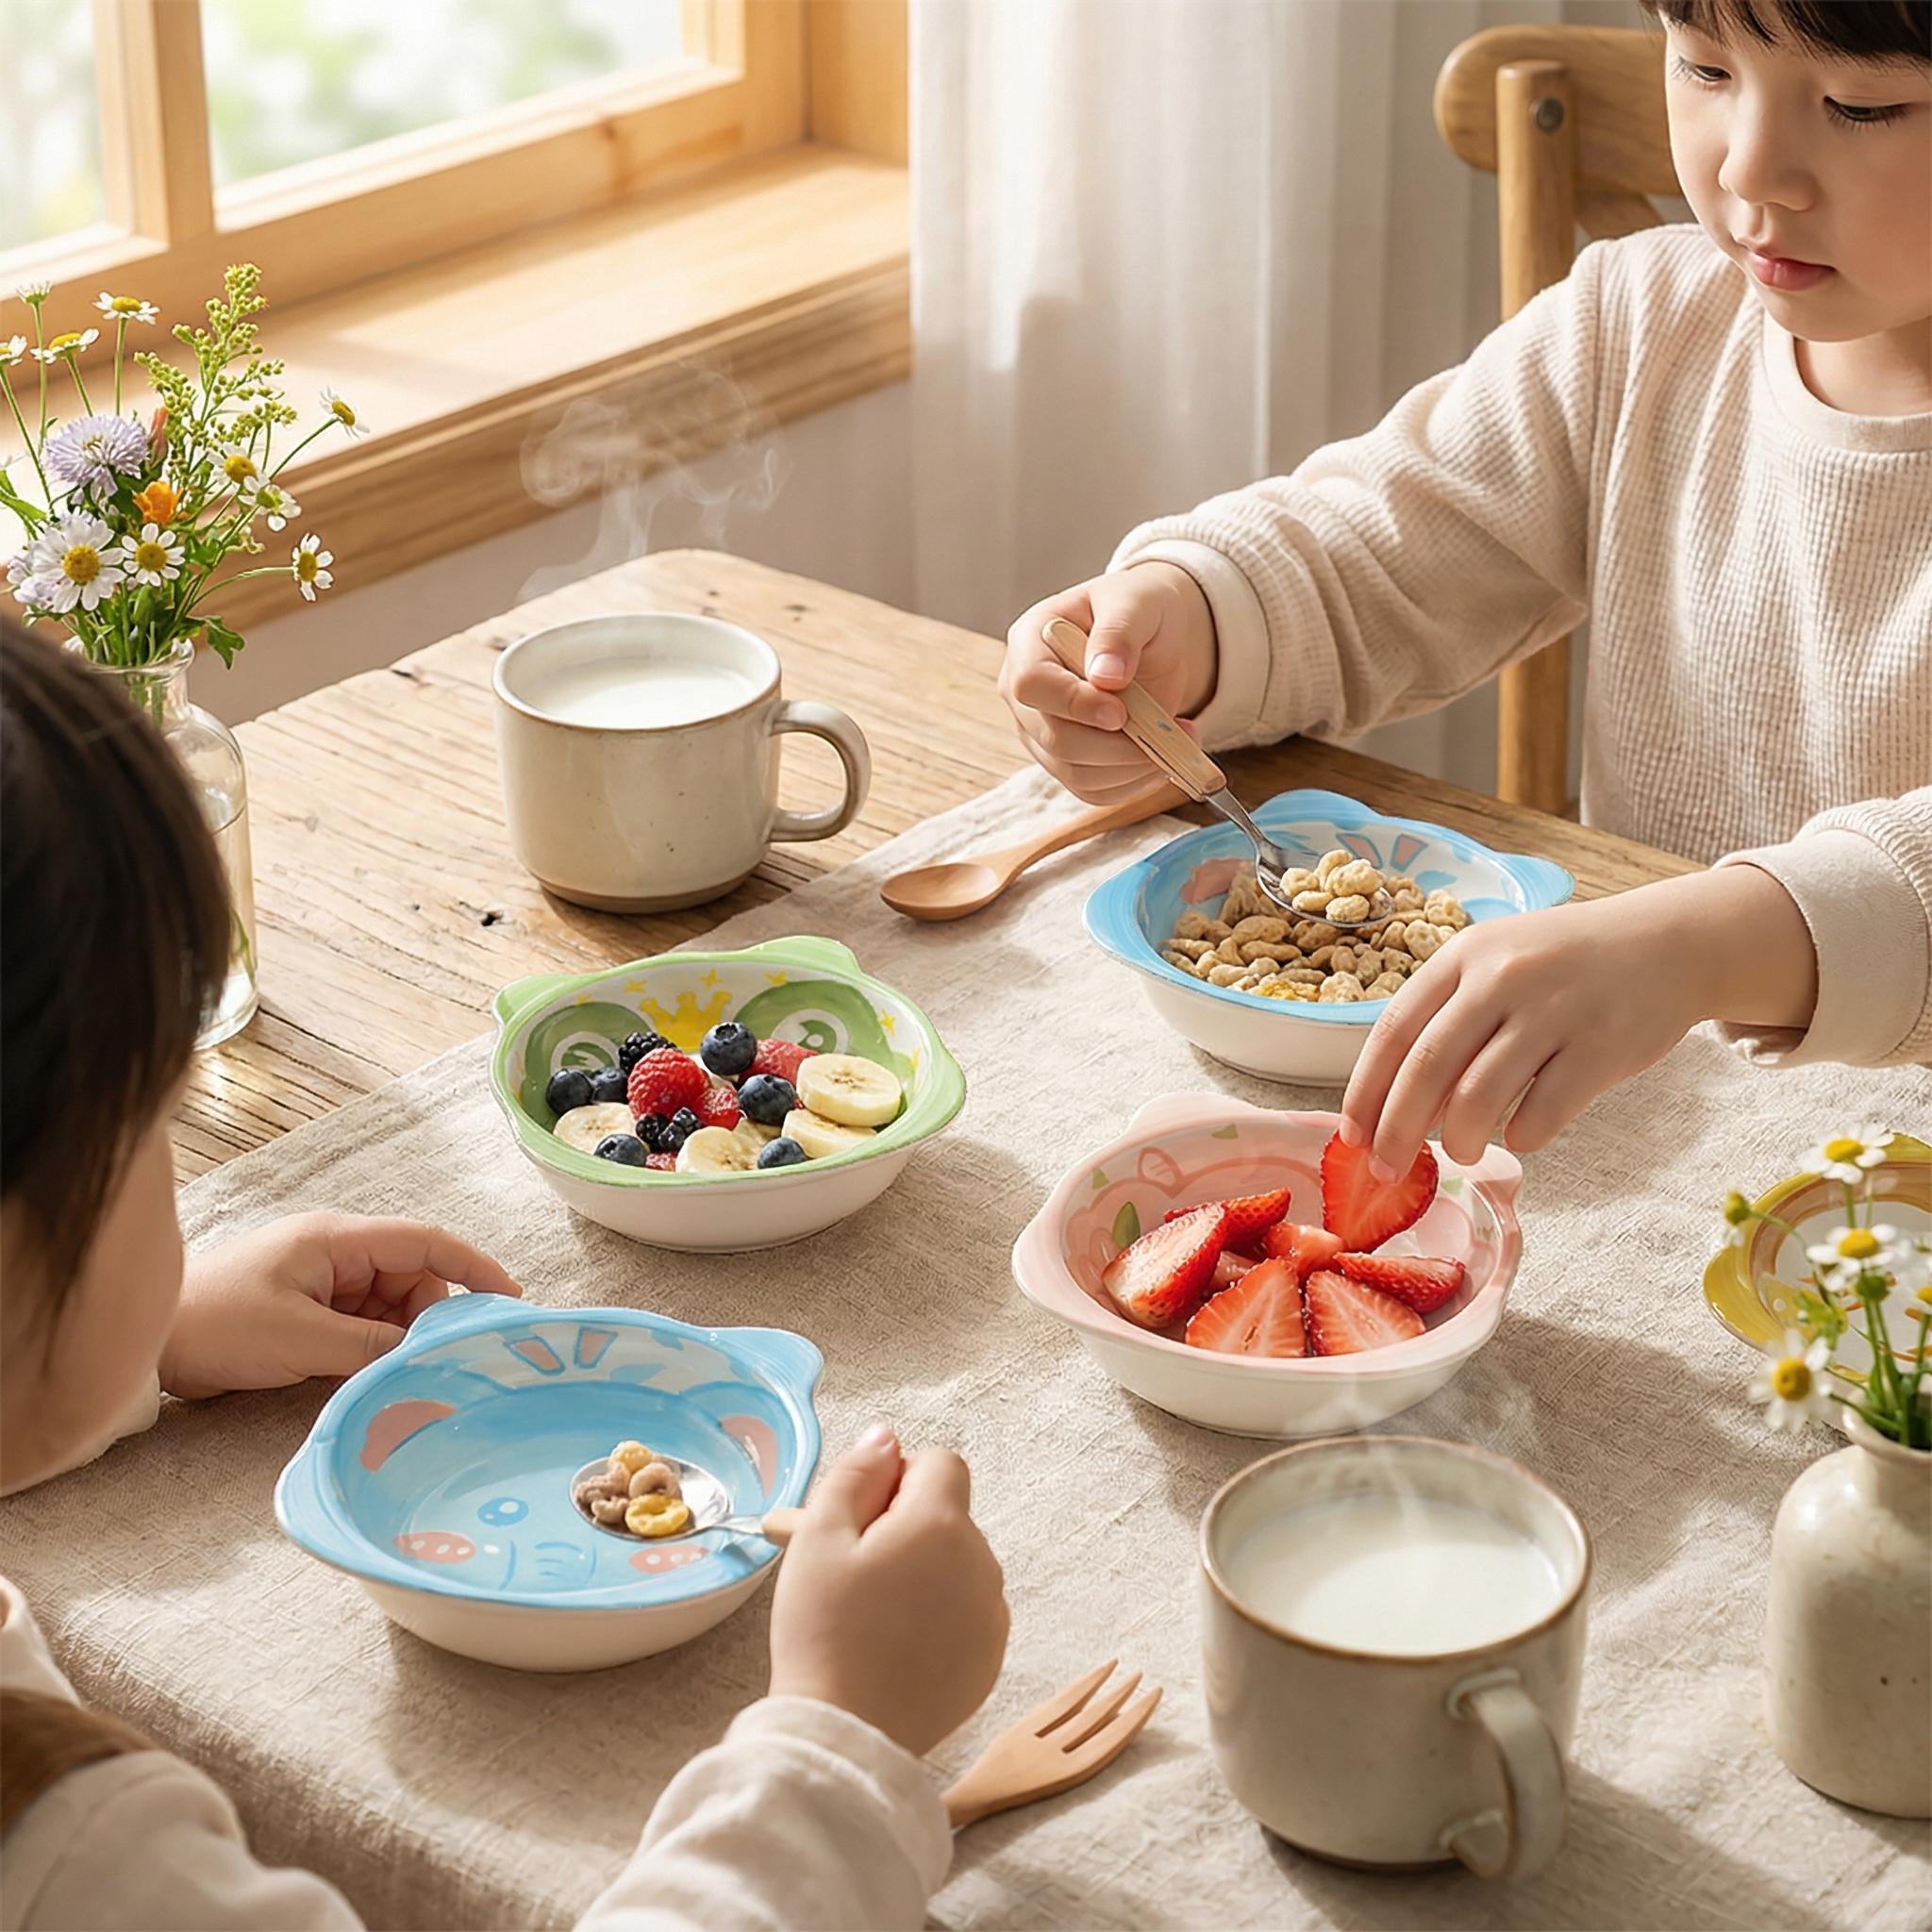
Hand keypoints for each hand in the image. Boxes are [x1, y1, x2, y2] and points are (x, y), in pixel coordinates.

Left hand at [158, 1212, 522, 1400]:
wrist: (145, 1345)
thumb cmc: (215, 1326)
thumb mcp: (299, 1340)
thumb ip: (371, 1347)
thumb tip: (429, 1359)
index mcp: (336, 1240)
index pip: (425, 1242)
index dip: (474, 1266)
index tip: (510, 1299)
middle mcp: (335, 1253)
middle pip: (413, 1278)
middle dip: (432, 1317)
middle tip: (440, 1362)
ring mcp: (321, 1281)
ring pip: (391, 1305)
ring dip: (400, 1337)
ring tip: (398, 1374)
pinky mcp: (307, 1310)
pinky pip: (363, 1323)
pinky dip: (376, 1347)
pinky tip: (374, 1374)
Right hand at [768, 1425, 1008, 1756]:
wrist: (844, 1733)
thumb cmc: (822, 1631)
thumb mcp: (819, 1536)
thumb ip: (856, 1473)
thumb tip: (888, 1437)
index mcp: (941, 1524)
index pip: (940, 1463)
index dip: (896, 1481)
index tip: (863, 1522)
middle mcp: (981, 1562)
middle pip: (948, 1515)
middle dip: (906, 1528)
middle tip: (854, 1573)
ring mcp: (992, 1614)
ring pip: (957, 1563)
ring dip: (923, 1571)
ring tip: (872, 1615)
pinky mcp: (991, 1658)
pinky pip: (967, 1610)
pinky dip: (938, 1616)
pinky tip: (896, 1647)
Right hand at [1001, 562, 1217, 802]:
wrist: (1150, 637)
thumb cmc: (1136, 610)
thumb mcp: (1135, 602)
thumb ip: (1119, 631)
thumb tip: (1106, 675)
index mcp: (1029, 642)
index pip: (1032, 685)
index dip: (1075, 704)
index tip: (1121, 712)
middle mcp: (1025, 694)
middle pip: (1054, 738)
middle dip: (1115, 746)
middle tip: (1169, 732)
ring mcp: (1041, 732)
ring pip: (1075, 772)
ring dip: (1132, 768)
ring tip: (1177, 738)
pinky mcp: (1065, 762)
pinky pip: (1092, 790)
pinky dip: (1133, 783)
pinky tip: (1162, 758)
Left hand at [1340, 867, 1817, 1175]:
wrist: (1666, 942)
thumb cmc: (1563, 965)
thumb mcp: (1496, 964)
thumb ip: (1448, 1020)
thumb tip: (1399, 1108)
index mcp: (1463, 955)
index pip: (1393, 1030)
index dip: (1365, 1090)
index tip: (1352, 1136)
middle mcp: (1503, 977)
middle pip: (1427, 1069)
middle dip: (1396, 1130)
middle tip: (1386, 1169)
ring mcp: (1554, 1010)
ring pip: (1479, 1097)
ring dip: (1458, 1140)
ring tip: (1459, 1151)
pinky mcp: (1602, 1046)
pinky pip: (1543, 1112)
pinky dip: (1522, 1137)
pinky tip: (1521, 1136)